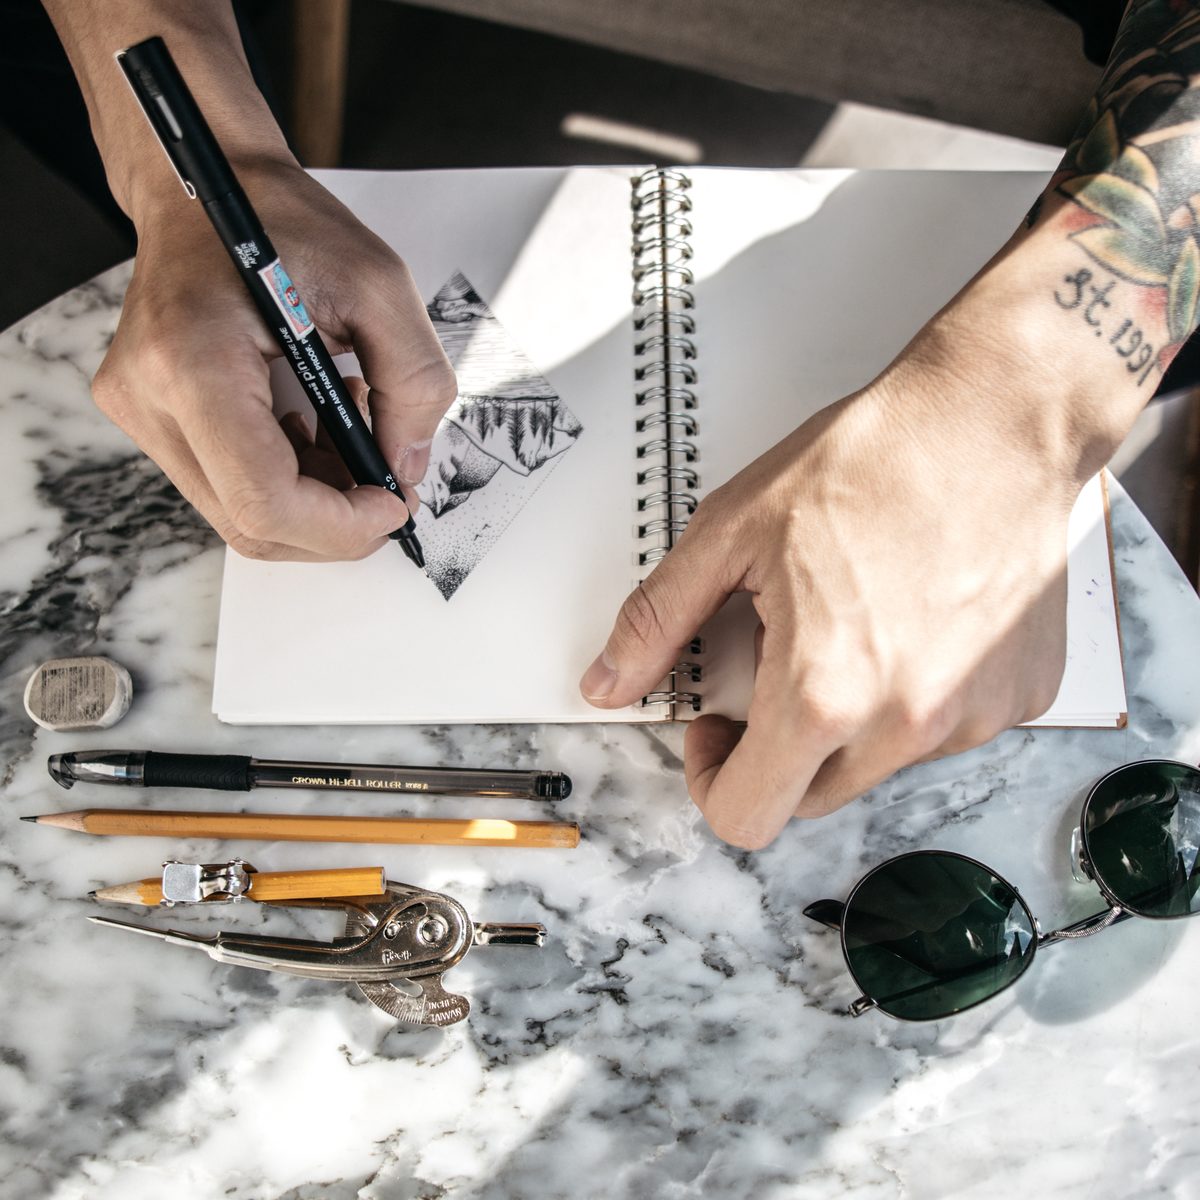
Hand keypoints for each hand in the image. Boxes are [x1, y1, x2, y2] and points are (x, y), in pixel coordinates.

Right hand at [92, 158, 455, 559]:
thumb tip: (408, 467)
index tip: (394, 502)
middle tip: (388, 484)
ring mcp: (139, 413)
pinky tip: (319, 429)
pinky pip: (227, 484)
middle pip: (251, 524)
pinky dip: (287, 480)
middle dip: (334, 524)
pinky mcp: (149, 417)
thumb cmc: (282, 221)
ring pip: (240, 514)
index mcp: (193, 362)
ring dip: (314, 503)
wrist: (207, 186)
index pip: (264, 501)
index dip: (341, 526)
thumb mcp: (380, 285)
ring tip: (354, 436)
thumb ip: (413, 382)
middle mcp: (148, 398)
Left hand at [580, 330, 1088, 848]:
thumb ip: (658, 621)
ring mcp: (974, 716)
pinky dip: (915, 695)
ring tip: (852, 624)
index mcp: (824, 693)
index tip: (715, 729)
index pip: (746, 816)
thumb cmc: (874, 459)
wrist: (994, 413)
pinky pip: (945, 729)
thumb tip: (607, 681)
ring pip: (877, 765)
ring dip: (848, 719)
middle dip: (775, 747)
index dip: (710, 780)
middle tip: (778, 659)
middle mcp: (907, 723)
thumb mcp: (732, 532)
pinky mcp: (1019, 696)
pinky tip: (913, 621)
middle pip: (809, 798)